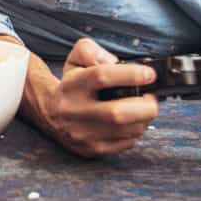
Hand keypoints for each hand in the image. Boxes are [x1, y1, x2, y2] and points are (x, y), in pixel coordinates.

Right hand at [46, 39, 157, 157]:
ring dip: (144, 119)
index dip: (130, 75)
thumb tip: (113, 61)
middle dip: (145, 106)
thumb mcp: (75, 59)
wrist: (50, 112)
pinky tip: (131, 122)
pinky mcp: (92, 149)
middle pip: (117, 113)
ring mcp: (83, 133)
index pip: (101, 77)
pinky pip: (126, 143)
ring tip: (142, 108)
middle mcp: (75, 111)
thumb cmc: (70, 85)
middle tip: (151, 97)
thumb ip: (91, 50)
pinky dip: (135, 131)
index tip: (149, 74)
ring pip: (126, 131)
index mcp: (72, 85)